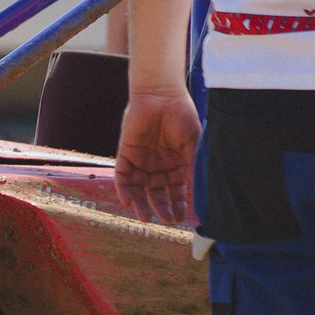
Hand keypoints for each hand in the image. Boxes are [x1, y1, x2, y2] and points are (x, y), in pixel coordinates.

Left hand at [114, 87, 201, 225]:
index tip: (181, 218)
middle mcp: (158, 167)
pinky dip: (124, 189)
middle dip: (162, 207)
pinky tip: (127, 201)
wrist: (162, 95)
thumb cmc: (182, 115)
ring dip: (141, 204)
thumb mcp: (192, 142)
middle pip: (158, 194)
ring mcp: (141, 162)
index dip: (178, 205)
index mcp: (176, 166)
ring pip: (139, 189)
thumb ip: (191, 163)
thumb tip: (192, 187)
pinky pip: (122, 176)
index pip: (176, 191)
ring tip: (145, 218)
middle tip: (166, 220)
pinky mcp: (126, 154)